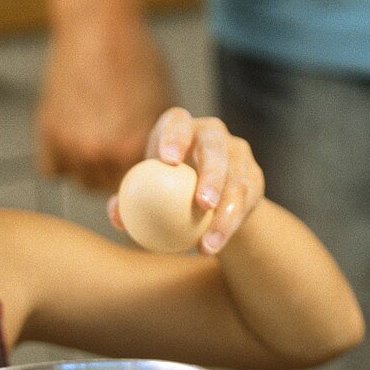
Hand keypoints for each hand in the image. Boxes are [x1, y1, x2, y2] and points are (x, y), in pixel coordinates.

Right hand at [35, 15, 173, 190]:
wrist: (98, 27)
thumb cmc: (137, 59)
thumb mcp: (163, 103)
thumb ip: (160, 144)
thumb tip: (163, 173)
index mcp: (132, 148)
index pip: (139, 187)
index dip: (141, 180)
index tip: (140, 169)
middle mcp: (98, 152)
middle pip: (106, 188)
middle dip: (112, 176)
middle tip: (116, 154)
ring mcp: (68, 145)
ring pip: (78, 180)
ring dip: (86, 169)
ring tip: (95, 142)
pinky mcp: (46, 133)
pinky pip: (52, 169)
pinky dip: (61, 160)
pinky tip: (72, 139)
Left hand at [108, 107, 264, 254]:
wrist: (204, 197)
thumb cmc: (162, 188)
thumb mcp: (144, 191)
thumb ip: (126, 202)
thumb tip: (116, 216)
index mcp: (181, 127)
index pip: (178, 122)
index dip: (175, 136)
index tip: (168, 161)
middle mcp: (212, 134)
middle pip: (215, 147)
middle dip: (212, 173)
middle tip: (202, 203)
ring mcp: (237, 153)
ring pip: (236, 181)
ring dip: (224, 214)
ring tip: (207, 242)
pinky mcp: (253, 177)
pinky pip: (244, 203)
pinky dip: (228, 227)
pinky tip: (212, 246)